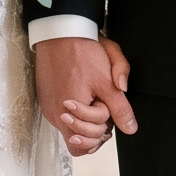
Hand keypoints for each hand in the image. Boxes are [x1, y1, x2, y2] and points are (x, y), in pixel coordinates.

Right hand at [33, 35, 136, 155]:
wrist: (60, 32)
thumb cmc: (83, 52)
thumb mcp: (108, 81)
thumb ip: (120, 108)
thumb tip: (130, 128)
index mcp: (71, 114)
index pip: (88, 143)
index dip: (102, 126)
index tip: (105, 106)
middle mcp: (56, 115)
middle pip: (78, 141)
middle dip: (94, 126)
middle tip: (101, 103)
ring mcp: (49, 108)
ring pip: (71, 128)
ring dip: (84, 119)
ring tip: (91, 97)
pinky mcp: (46, 99)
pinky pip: (62, 116)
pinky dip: (75, 111)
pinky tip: (82, 93)